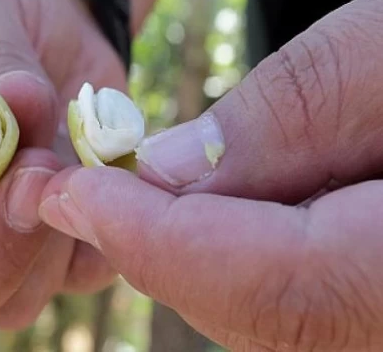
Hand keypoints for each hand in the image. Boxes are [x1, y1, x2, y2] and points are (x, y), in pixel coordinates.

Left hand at [39, 0, 382, 350]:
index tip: (75, 194)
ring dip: (188, 254)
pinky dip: (236, 252)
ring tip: (122, 194)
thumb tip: (164, 173)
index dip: (161, 244)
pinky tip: (204, 204)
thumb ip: (294, 117)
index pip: (282, 287)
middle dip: (160, 252)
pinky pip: (302, 295)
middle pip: (267, 310)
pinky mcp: (379, 293)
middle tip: (81, 195)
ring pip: (276, 310)